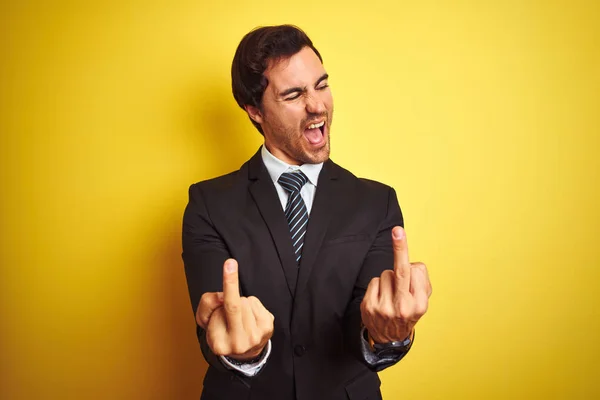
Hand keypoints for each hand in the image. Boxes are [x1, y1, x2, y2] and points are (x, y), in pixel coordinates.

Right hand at [196, 259, 273, 360]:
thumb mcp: (205, 319)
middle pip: (236, 304)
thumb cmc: (220, 329)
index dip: (225, 287)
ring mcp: (256, 337)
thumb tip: (222, 295)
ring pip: (246, 302)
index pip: (219, 313)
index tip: (229, 263)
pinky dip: (250, 305)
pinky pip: (256, 303)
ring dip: (239, 303)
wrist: (242, 349)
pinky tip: (248, 316)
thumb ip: (207, 304)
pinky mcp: (268, 328)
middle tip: (230, 263)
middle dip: (231, 283)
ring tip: (237, 315)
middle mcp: (239, 343)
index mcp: (219, 344)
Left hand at [360, 226, 431, 343]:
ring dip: (389, 278)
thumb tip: (411, 264)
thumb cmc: (408, 312)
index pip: (416, 272)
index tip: (401, 235)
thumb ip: (421, 282)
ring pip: (386, 274)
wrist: (390, 338)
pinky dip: (378, 285)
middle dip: (400, 249)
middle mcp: (403, 307)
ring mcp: (384, 308)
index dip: (412, 264)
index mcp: (419, 304)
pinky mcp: (369, 307)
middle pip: (401, 271)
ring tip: (392, 293)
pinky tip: (382, 296)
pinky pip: (374, 281)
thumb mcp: (422, 301)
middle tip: (398, 231)